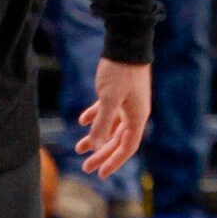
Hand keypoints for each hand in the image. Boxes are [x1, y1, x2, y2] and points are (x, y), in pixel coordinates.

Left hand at [77, 59, 150, 177]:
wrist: (127, 43)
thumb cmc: (120, 71)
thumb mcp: (109, 99)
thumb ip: (102, 123)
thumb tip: (97, 145)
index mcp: (137, 117)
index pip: (126, 147)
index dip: (113, 162)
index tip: (100, 174)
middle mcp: (135, 113)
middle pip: (117, 140)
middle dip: (101, 154)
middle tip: (85, 167)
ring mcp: (128, 102)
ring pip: (111, 127)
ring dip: (96, 138)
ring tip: (79, 148)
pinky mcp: (120, 92)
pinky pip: (107, 111)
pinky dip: (95, 117)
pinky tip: (81, 120)